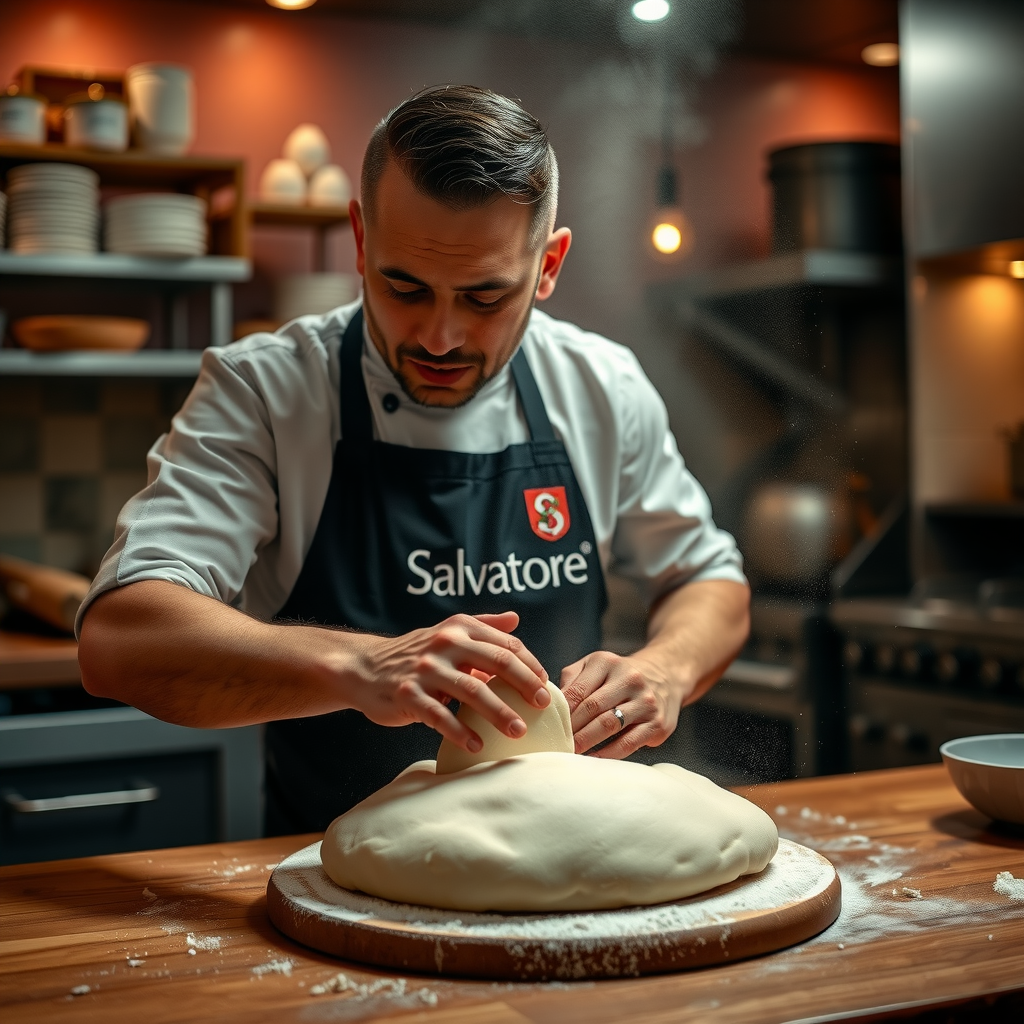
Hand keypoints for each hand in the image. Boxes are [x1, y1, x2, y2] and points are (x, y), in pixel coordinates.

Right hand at [351, 611, 548, 752]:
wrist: (364, 667)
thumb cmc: (415, 653)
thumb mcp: (448, 632)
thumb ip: (483, 625)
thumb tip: (516, 619)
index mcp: (459, 628)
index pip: (505, 644)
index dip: (529, 664)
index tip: (544, 685)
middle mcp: (445, 644)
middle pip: (496, 662)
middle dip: (524, 685)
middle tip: (542, 705)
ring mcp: (425, 669)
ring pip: (472, 690)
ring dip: (499, 713)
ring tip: (518, 731)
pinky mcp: (407, 694)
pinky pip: (439, 716)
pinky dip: (460, 732)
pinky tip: (476, 744)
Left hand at [561, 651, 680, 758]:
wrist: (666, 675)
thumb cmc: (620, 675)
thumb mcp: (596, 665)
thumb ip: (572, 679)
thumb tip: (553, 704)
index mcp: (608, 663)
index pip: (578, 690)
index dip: (563, 711)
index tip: (551, 726)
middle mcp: (630, 679)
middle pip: (592, 708)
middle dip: (572, 728)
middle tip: (558, 742)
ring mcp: (646, 702)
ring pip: (609, 725)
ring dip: (587, 741)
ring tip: (571, 751)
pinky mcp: (658, 723)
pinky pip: (628, 743)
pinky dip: (608, 753)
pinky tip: (593, 758)